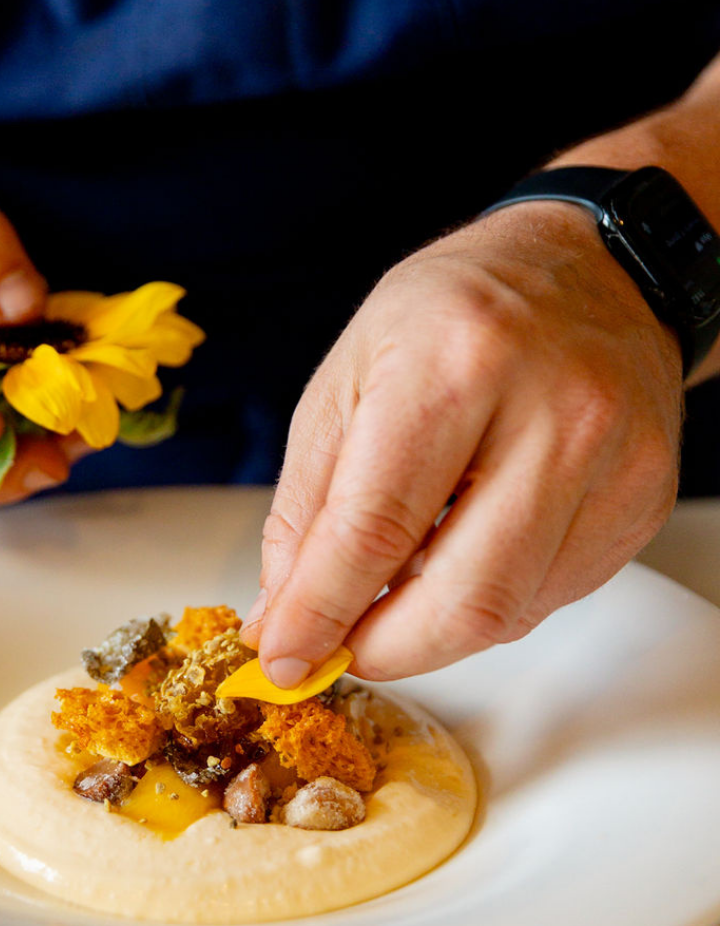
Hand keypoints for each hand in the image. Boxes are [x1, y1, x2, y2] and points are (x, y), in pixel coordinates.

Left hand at [243, 203, 683, 681]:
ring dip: (428, 630)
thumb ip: (309, 503)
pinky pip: (549, 596)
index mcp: (459, 362)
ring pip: (508, 611)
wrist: (589, 269)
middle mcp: (554, 412)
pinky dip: (485, 602)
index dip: (319, 611)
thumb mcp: (349, 376)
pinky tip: (459, 557)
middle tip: (334, 648)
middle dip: (380, 648)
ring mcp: (614, 462)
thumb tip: (282, 612)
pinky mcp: (644, 501)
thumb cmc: (456, 312)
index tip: (282, 656)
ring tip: (389, 594)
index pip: (376, 527)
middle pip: (461, 597)